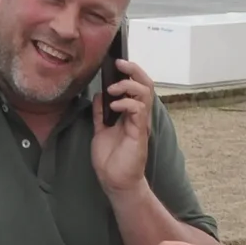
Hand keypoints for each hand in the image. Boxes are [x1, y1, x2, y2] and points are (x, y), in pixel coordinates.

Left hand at [90, 55, 156, 194]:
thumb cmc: (111, 159)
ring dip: (128, 85)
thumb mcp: (100, 130)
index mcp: (132, 113)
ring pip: (145, 93)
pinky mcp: (139, 133)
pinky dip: (125, 103)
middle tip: (118, 64)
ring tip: (113, 88)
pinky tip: (113, 105)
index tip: (116, 63)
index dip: (131, 71)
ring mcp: (141, 123)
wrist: (114, 181)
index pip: (138, 85)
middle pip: (146, 84)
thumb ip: (100, 113)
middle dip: (134, 70)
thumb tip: (98, 96)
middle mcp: (140, 116)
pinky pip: (138, 110)